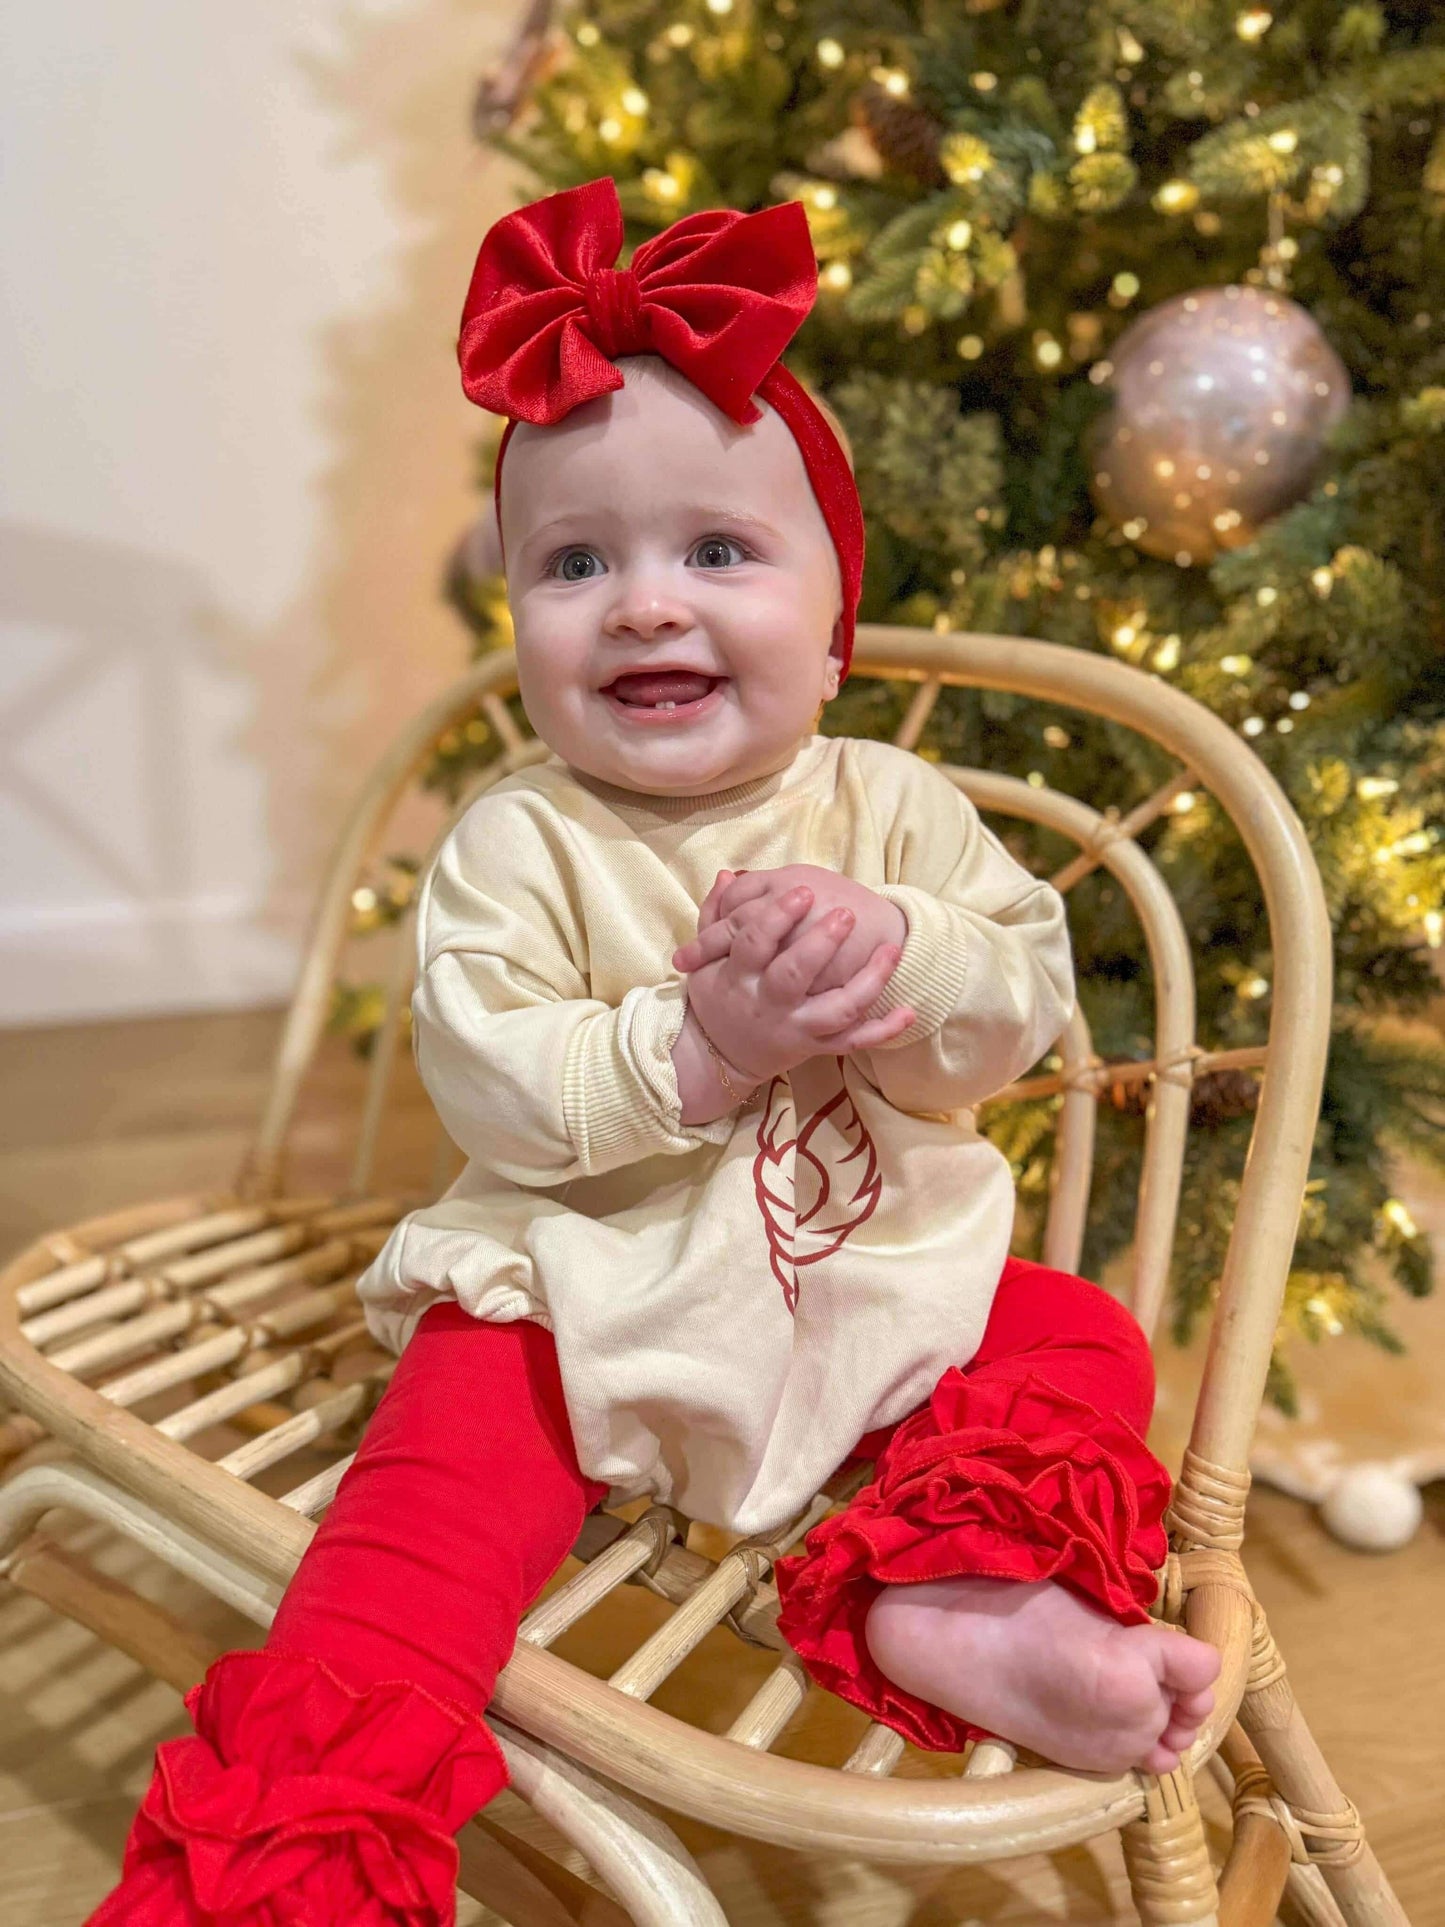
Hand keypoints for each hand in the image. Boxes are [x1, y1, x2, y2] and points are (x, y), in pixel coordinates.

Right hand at [679, 882, 915, 1086]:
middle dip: (821, 944)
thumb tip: (731, 876)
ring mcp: (795, 1026)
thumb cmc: (716, 996)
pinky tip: (908, 1011)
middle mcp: (767, 1003)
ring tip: (891, 952)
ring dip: (867, 983)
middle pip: (793, 974)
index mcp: (737, 976)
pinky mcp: (815, 1046)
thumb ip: (714, 916)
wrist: (719, 1056)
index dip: (777, 917)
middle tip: (846, 914)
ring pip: (834, 1011)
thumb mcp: (704, 960)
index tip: (803, 890)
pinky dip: (882, 1030)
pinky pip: (852, 1042)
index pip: (753, 944)